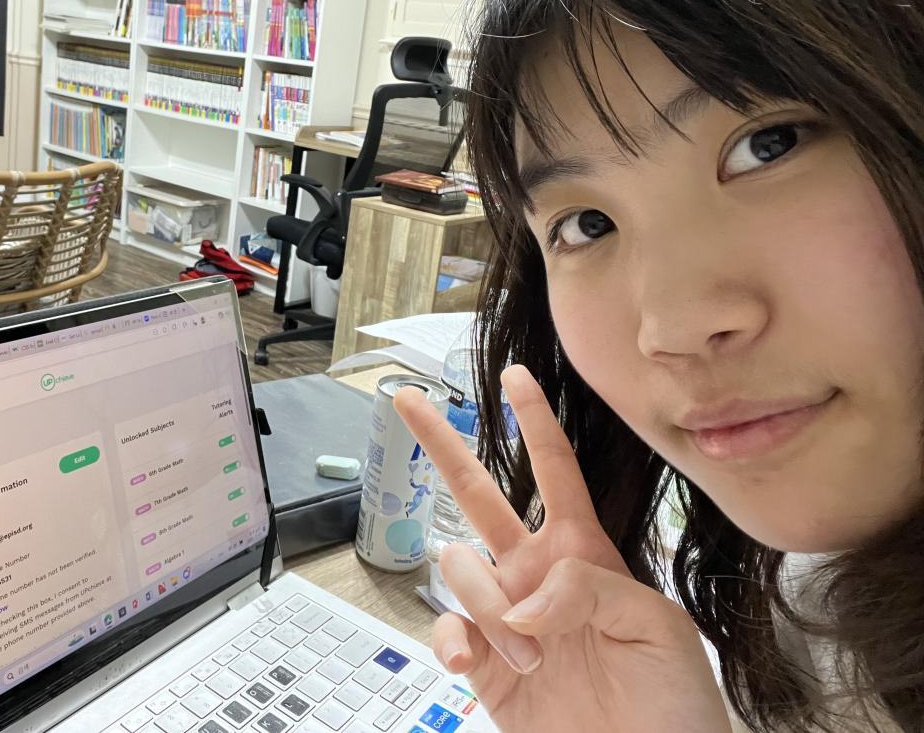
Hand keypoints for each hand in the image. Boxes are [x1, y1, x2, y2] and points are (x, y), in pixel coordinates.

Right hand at [394, 365, 730, 731]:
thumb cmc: (672, 704)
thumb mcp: (656, 626)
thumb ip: (590, 587)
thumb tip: (525, 595)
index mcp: (584, 556)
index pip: (555, 474)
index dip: (536, 424)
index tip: (515, 378)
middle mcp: (535, 577)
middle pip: (477, 495)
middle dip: (441, 445)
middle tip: (406, 400)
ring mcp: (504, 618)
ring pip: (461, 567)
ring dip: (490, 607)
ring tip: (532, 656)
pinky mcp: (483, 665)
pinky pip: (445, 630)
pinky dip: (453, 641)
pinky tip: (472, 661)